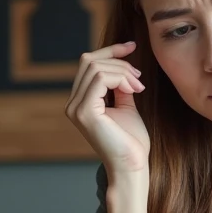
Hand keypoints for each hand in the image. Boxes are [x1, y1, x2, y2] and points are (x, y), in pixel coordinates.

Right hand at [65, 42, 149, 175]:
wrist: (132, 166)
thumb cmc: (131, 141)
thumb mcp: (125, 105)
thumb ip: (119, 86)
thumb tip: (122, 64)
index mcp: (80, 101)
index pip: (88, 63)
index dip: (110, 51)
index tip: (132, 46)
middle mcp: (73, 103)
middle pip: (89, 61)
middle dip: (119, 62)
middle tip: (139, 78)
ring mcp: (76, 108)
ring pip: (96, 67)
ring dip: (123, 71)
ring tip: (139, 87)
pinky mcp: (85, 112)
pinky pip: (101, 79)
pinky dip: (121, 79)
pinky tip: (134, 91)